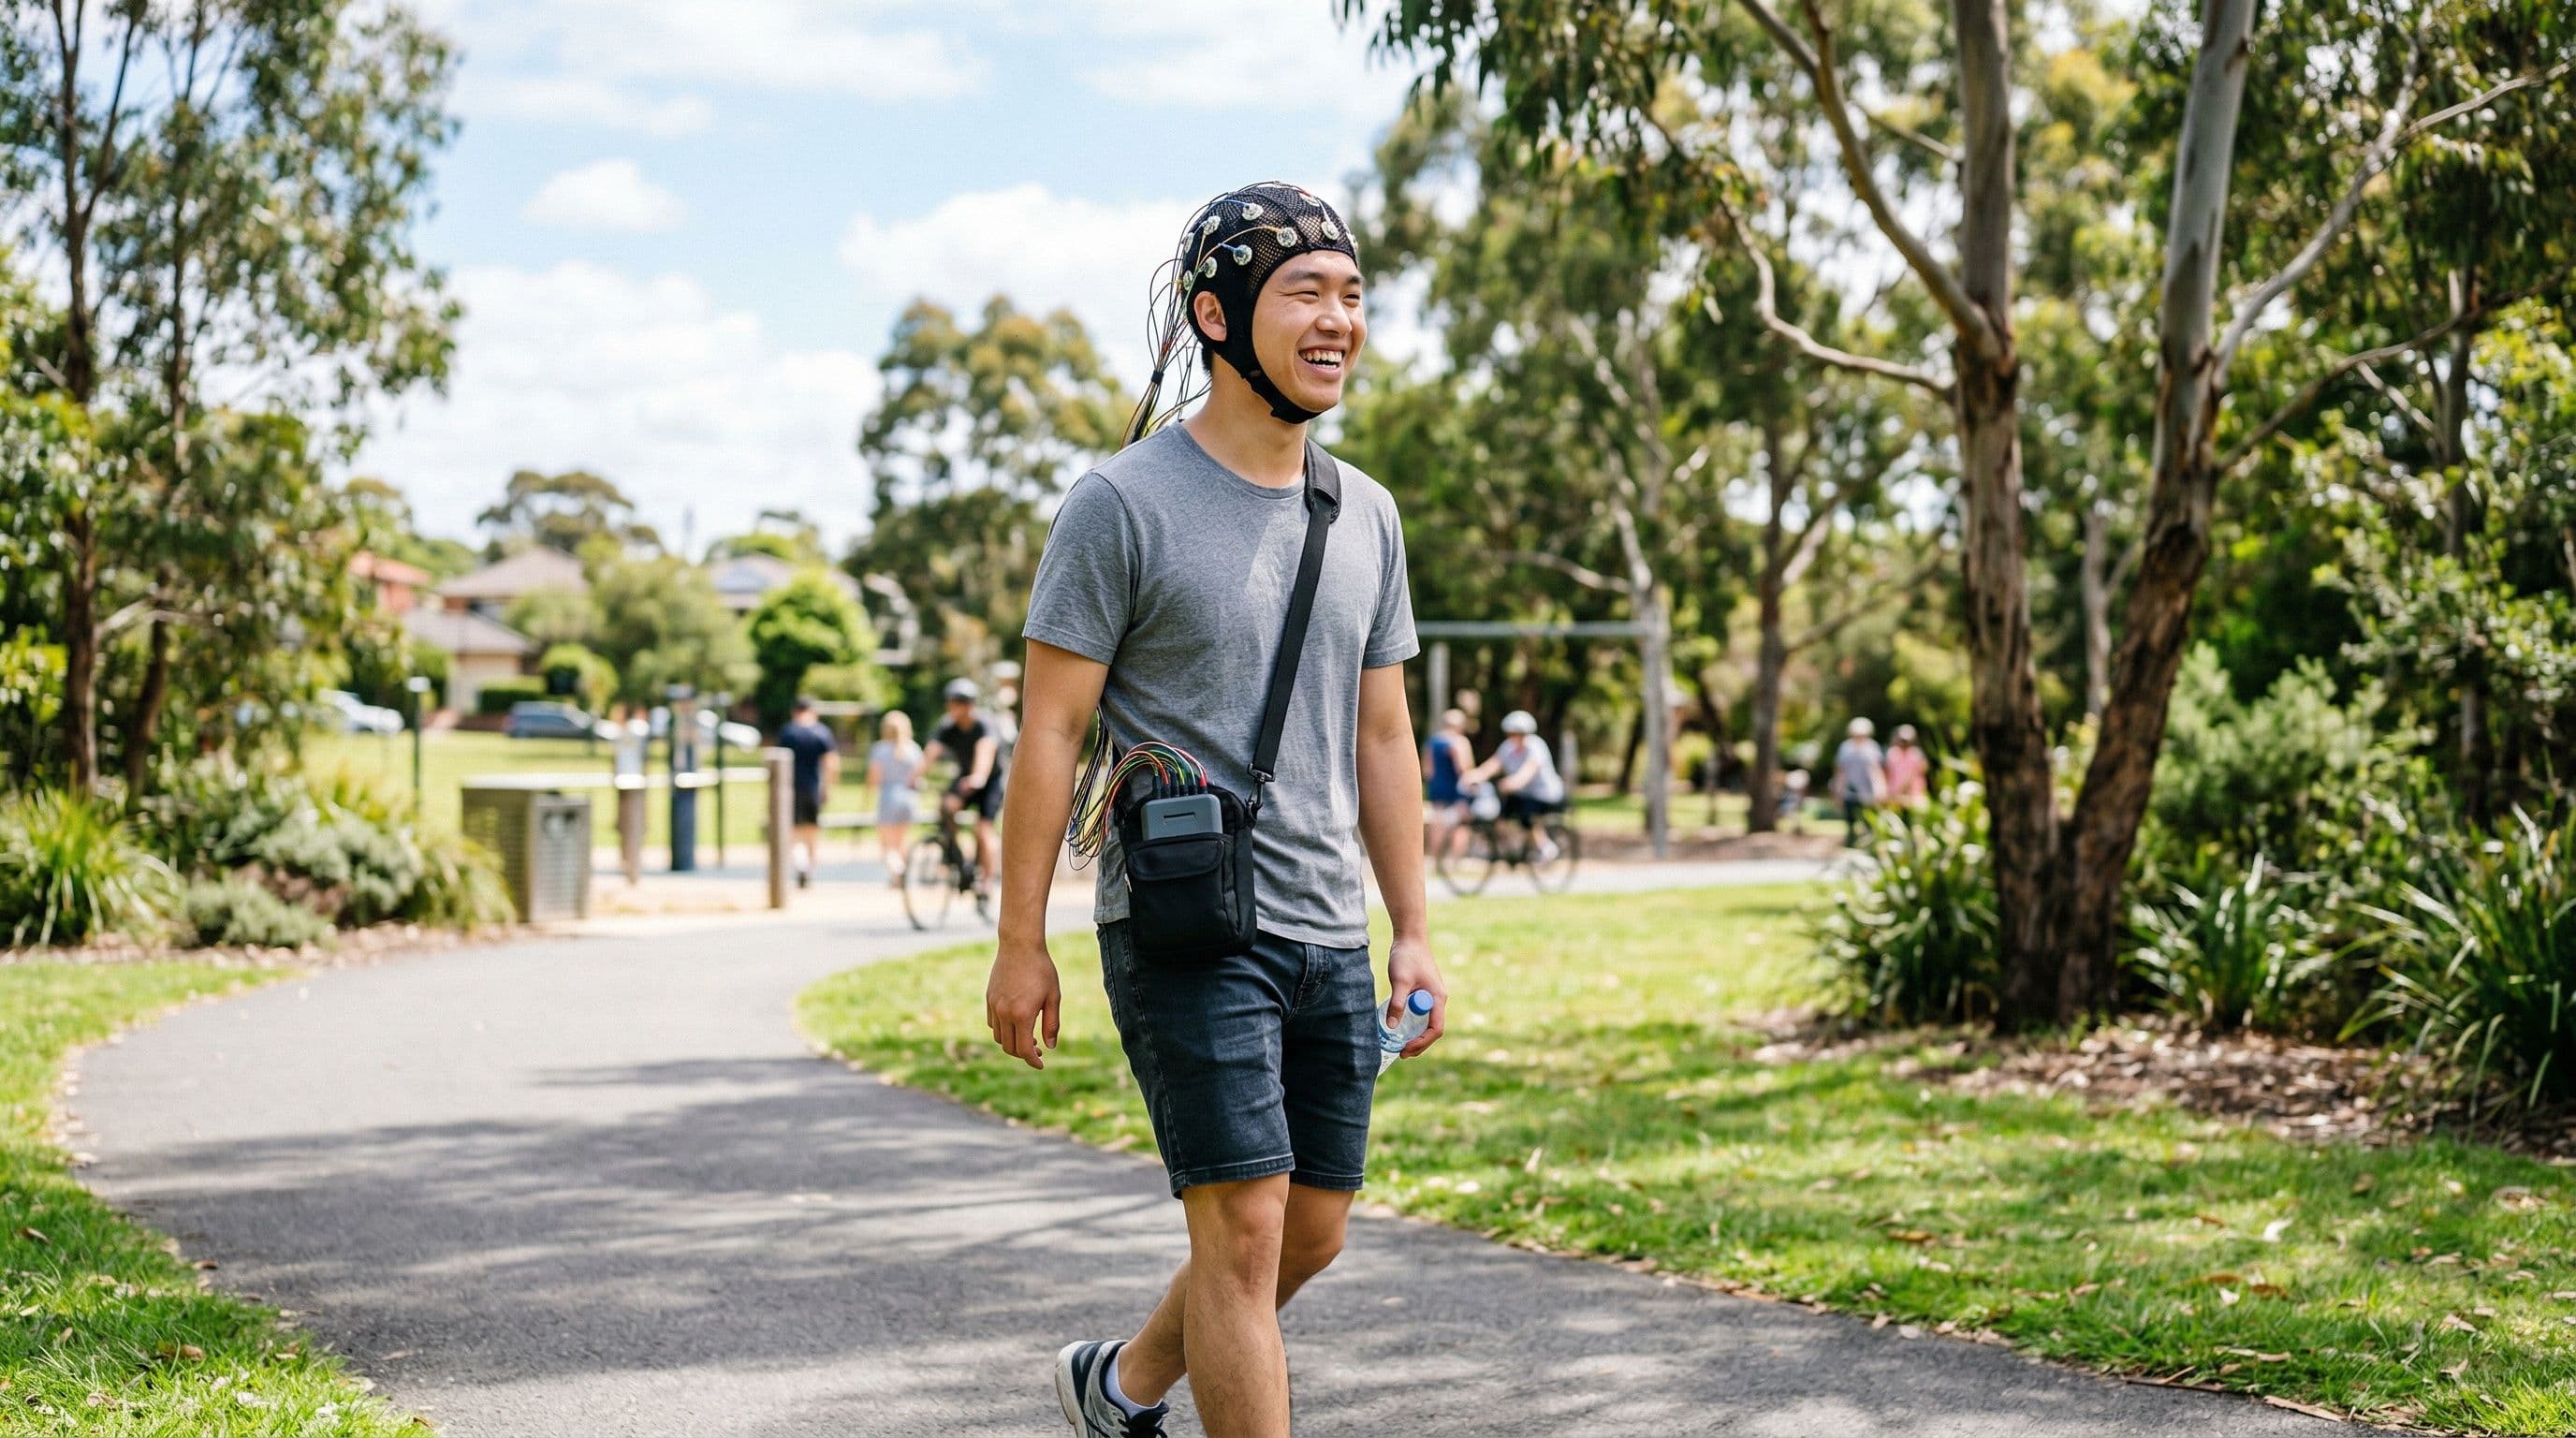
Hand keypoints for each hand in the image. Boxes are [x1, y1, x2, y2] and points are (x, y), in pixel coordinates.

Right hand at [986, 936, 1061, 1069]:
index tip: (1041, 1064)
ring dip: (1012, 1043)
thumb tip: (1050, 1047)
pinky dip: (1003, 1031)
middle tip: (1038, 1051)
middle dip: (1023, 1054)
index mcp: (1022, 1015)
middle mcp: (1005, 1013)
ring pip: (999, 1038)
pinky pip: (993, 1024)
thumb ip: (1051, 1024)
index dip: (1033, 1061)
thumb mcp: (1053, 997)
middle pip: (1010, 1047)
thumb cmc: (1041, 969)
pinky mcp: (989, 999)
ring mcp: (994, 1006)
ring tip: (1027, 1038)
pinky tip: (1015, 1024)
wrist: (1020, 945)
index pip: (1024, 1049)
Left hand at [1384, 934, 1446, 1058]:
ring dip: (1416, 1035)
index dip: (1422, 1042)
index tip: (1406, 1049)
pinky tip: (1400, 1027)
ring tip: (1401, 1045)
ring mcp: (1432, 996)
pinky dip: (1413, 1024)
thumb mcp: (1400, 981)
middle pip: (1433, 1029)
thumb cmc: (1407, 957)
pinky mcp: (1424, 992)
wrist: (1410, 937)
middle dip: (1419, 1043)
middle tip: (1402, 1053)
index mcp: (1438, 998)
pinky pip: (1421, 1014)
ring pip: (1427, 1022)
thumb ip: (1397, 1004)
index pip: (1435, 1028)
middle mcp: (1438, 999)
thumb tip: (1391, 1026)